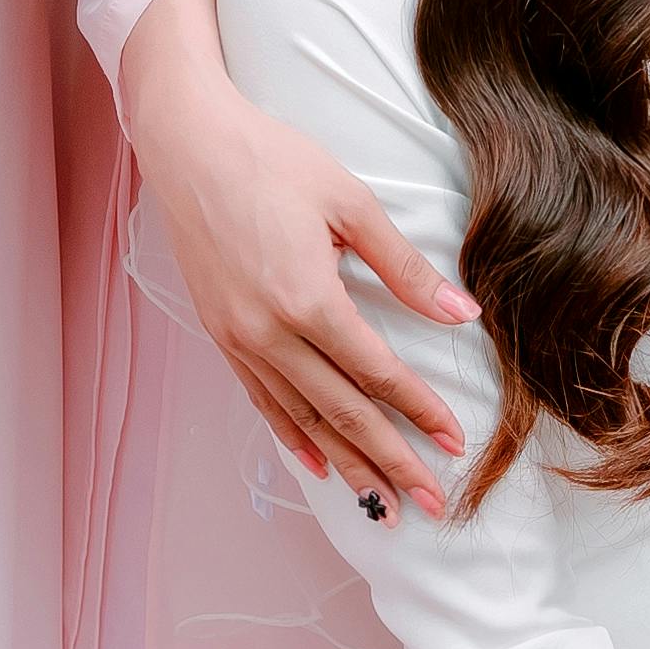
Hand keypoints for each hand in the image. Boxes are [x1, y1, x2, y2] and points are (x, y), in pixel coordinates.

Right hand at [123, 0, 469, 504]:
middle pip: (342, 411)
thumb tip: (461, 314)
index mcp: (306, 299)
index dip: (419, 410)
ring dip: (347, 462)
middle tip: (432, 501)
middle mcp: (267, 332)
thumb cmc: (273, 161)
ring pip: (302, 417)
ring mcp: (238, 339)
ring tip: (383, 502)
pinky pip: (263, 399)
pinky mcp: (221, 334)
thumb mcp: (351, 204)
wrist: (188, 146)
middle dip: (391, 460)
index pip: (376, 372)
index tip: (455, 442)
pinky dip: (294, 436)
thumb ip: (405, 268)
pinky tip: (319, 464)